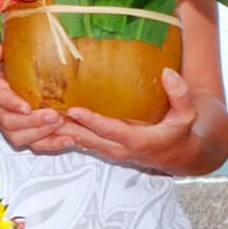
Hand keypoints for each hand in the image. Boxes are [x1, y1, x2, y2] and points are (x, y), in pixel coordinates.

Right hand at [0, 41, 77, 154]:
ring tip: (61, 124)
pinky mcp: (17, 131)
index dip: (11, 103)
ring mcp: (5, 121)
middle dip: (32, 121)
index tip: (26, 106)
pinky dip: (48, 144)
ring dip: (40, 133)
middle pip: (9, 121)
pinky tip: (65, 140)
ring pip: (18, 135)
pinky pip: (29, 143)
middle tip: (54, 115)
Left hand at [52, 68, 206, 173]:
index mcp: (139, 140)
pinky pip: (82, 143)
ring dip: (60, 133)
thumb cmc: (182, 131)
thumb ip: (180, 94)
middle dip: (65, 128)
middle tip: (43, 114)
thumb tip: (168, 73)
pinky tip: (48, 123)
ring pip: (81, 143)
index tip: (74, 109)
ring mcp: (111, 151)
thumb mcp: (188, 114)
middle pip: (87, 139)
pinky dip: (65, 136)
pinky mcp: (106, 149)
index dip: (92, 121)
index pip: (110, 130)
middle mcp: (120, 149)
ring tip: (38, 118)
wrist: (180, 155)